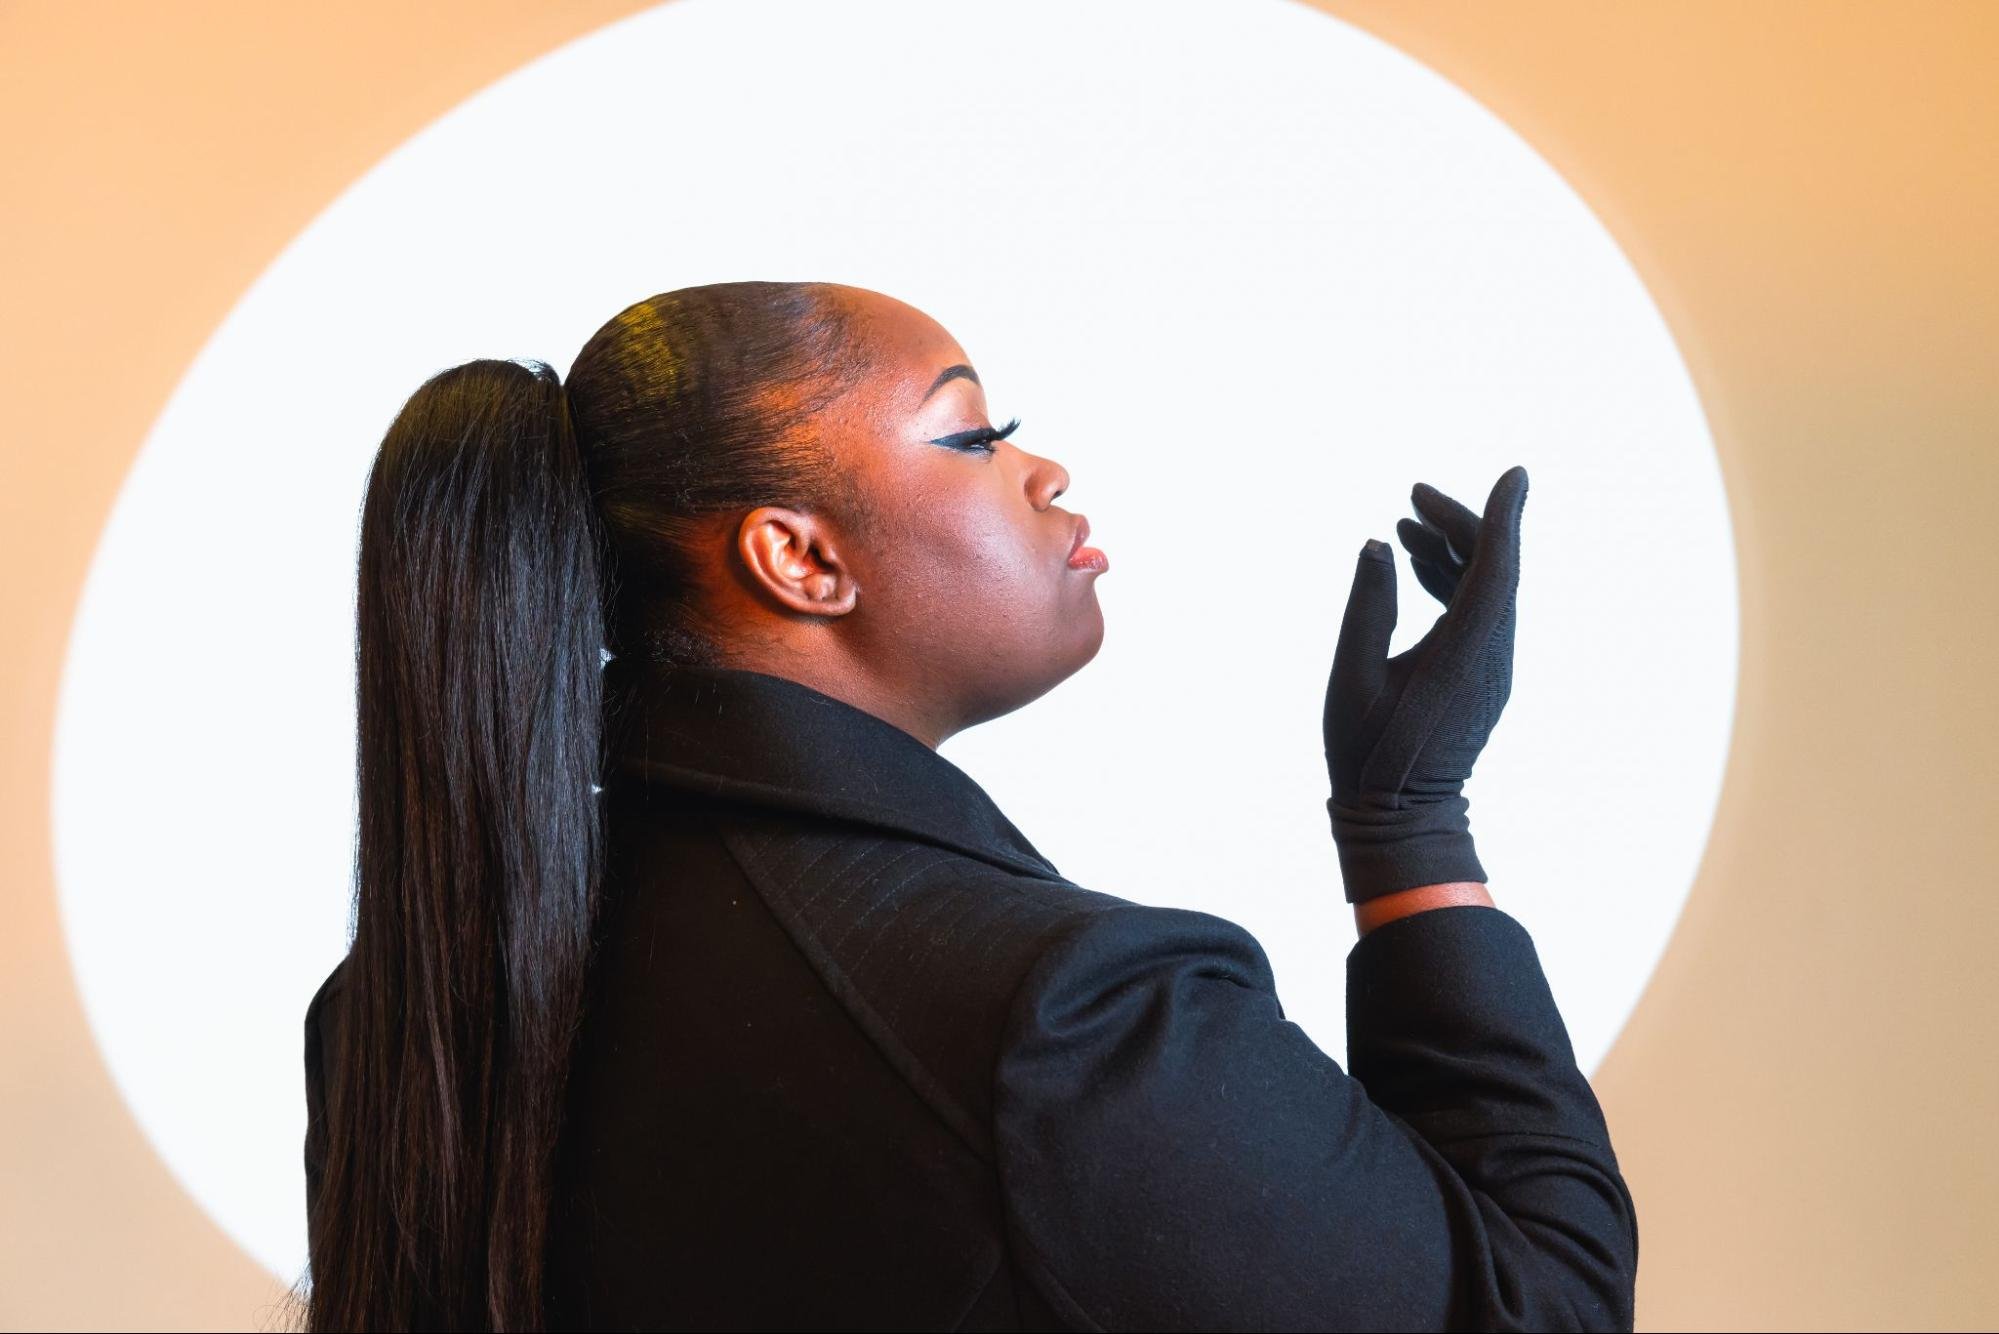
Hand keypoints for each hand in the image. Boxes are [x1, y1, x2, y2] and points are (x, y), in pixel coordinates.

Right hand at [1322, 465, 1528, 903]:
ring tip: (1405, 526)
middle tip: (1412, 497)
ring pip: (1488, 590)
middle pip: (1494, 570)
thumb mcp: (1350, 679)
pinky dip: (1453, 581)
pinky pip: (1480, 613)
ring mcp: (1493, 669)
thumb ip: (1366, 608)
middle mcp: (1492, 657)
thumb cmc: (1369, 756)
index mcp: (1465, 654)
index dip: (1502, 518)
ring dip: (1453, 551)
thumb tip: (1377, 546)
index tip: (1515, 474)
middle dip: (1460, 524)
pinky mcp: (1483, 678)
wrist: (1402, 822)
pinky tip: (1417, 568)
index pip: (1496, 570)